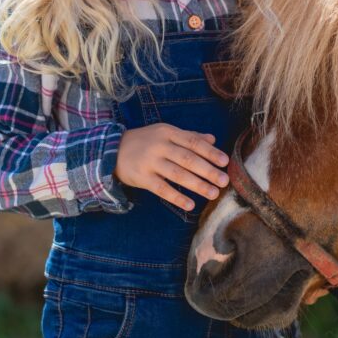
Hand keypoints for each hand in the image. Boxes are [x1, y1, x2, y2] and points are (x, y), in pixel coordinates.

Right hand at [114, 123, 229, 210]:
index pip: (193, 142)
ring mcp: (150, 162)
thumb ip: (189, 136)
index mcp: (168, 132)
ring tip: (213, 193)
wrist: (111, 150)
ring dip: (197, 185)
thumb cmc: (145, 141)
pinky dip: (176, 197)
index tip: (225, 162)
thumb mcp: (165, 133)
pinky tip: (190, 204)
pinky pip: (162, 189)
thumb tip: (213, 140)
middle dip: (208, 171)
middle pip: (187, 159)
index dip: (210, 152)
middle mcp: (159, 146)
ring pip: (177, 174)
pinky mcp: (142, 178)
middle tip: (224, 181)